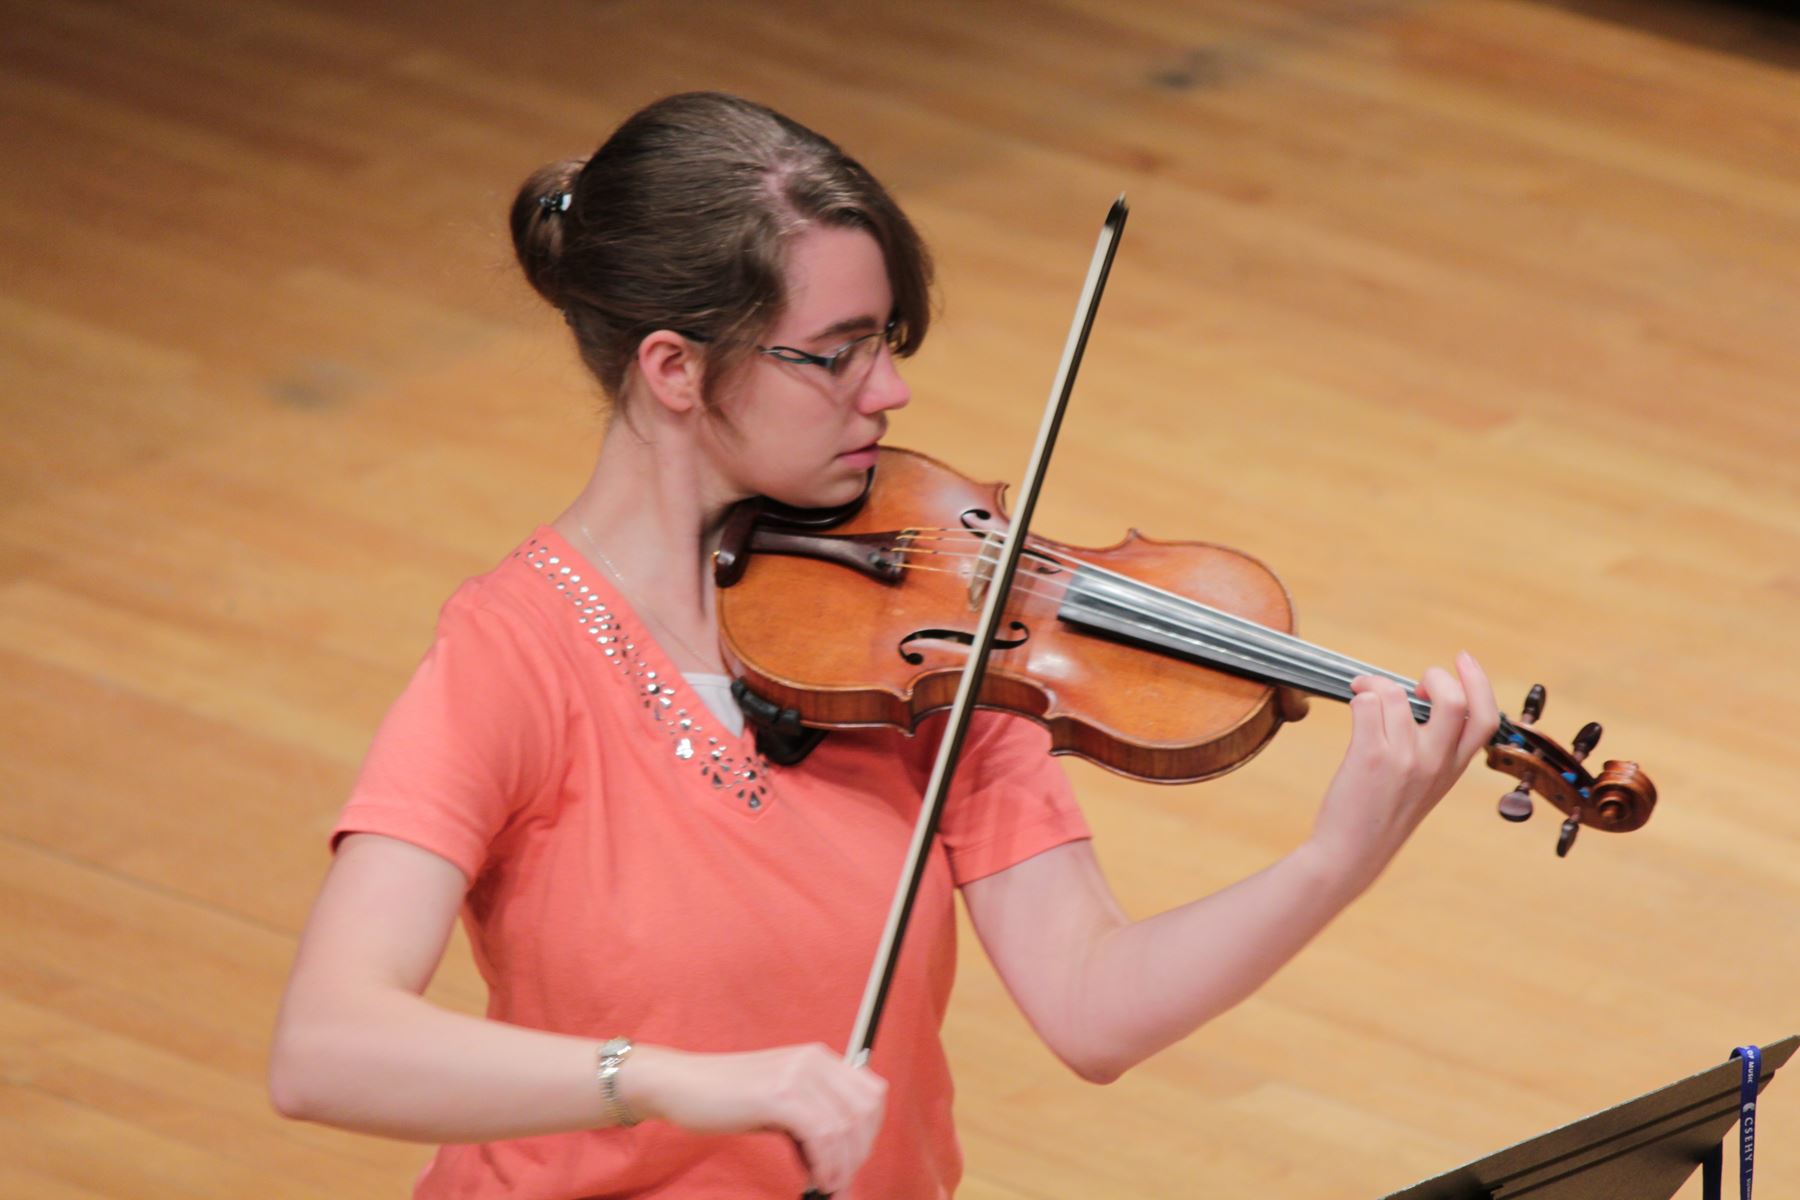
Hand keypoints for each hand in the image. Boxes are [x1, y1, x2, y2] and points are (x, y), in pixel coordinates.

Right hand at [622, 1043, 886, 1193]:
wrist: (681, 1084)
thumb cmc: (728, 1099)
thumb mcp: (781, 1104)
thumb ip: (813, 1124)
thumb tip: (843, 1165)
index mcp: (818, 1058)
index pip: (871, 1093)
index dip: (870, 1133)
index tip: (854, 1159)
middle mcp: (814, 1060)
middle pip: (866, 1111)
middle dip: (859, 1153)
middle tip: (840, 1179)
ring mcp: (797, 1074)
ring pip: (845, 1127)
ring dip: (842, 1166)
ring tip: (826, 1185)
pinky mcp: (779, 1095)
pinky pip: (821, 1135)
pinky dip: (825, 1164)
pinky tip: (815, 1179)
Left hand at [1306, 651, 1499, 893]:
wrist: (1351, 853)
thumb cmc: (1381, 815)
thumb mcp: (1425, 786)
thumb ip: (1434, 749)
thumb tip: (1417, 699)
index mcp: (1453, 769)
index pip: (1484, 718)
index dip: (1479, 682)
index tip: (1462, 660)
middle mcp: (1435, 762)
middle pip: (1453, 699)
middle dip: (1434, 676)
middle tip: (1412, 684)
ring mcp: (1404, 759)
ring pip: (1395, 694)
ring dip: (1375, 685)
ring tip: (1364, 694)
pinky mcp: (1371, 757)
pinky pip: (1367, 703)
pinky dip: (1358, 696)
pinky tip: (1354, 704)